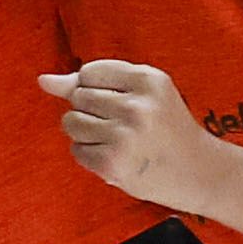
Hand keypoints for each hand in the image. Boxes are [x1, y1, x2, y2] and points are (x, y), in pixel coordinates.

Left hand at [39, 57, 228, 213]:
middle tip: (122, 125)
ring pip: (70, 122)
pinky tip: (115, 157)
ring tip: (116, 140)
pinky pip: (76, 150)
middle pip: (77, 97)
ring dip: (85, 133)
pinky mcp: (112, 163)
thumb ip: (92, 83)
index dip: (94, 88)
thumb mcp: (142, 94)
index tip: (118, 102)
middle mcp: (137, 106)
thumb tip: (43, 80)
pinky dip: (89, 155)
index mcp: (149, 80)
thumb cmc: (165, 127)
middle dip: (90, 111)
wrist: (199, 171)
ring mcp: (124, 136)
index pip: (88, 72)